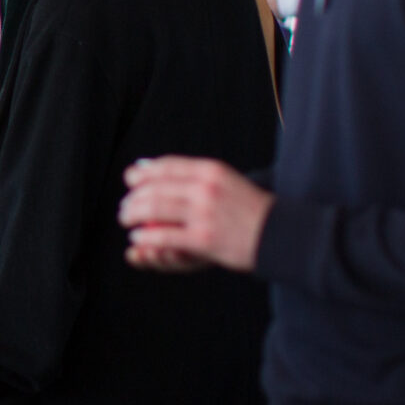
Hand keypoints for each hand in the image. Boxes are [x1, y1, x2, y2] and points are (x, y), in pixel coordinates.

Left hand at [119, 157, 271, 273]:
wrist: (280, 235)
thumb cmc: (251, 210)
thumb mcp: (226, 182)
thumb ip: (194, 176)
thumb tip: (152, 168)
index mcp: (211, 170)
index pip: (167, 165)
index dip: (143, 172)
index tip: (130, 179)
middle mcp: (206, 188)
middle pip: (155, 187)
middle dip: (133, 198)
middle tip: (125, 207)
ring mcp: (204, 213)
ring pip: (155, 210)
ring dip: (133, 215)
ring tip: (127, 220)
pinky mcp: (204, 239)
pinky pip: (164, 236)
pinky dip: (146, 238)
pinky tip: (138, 239)